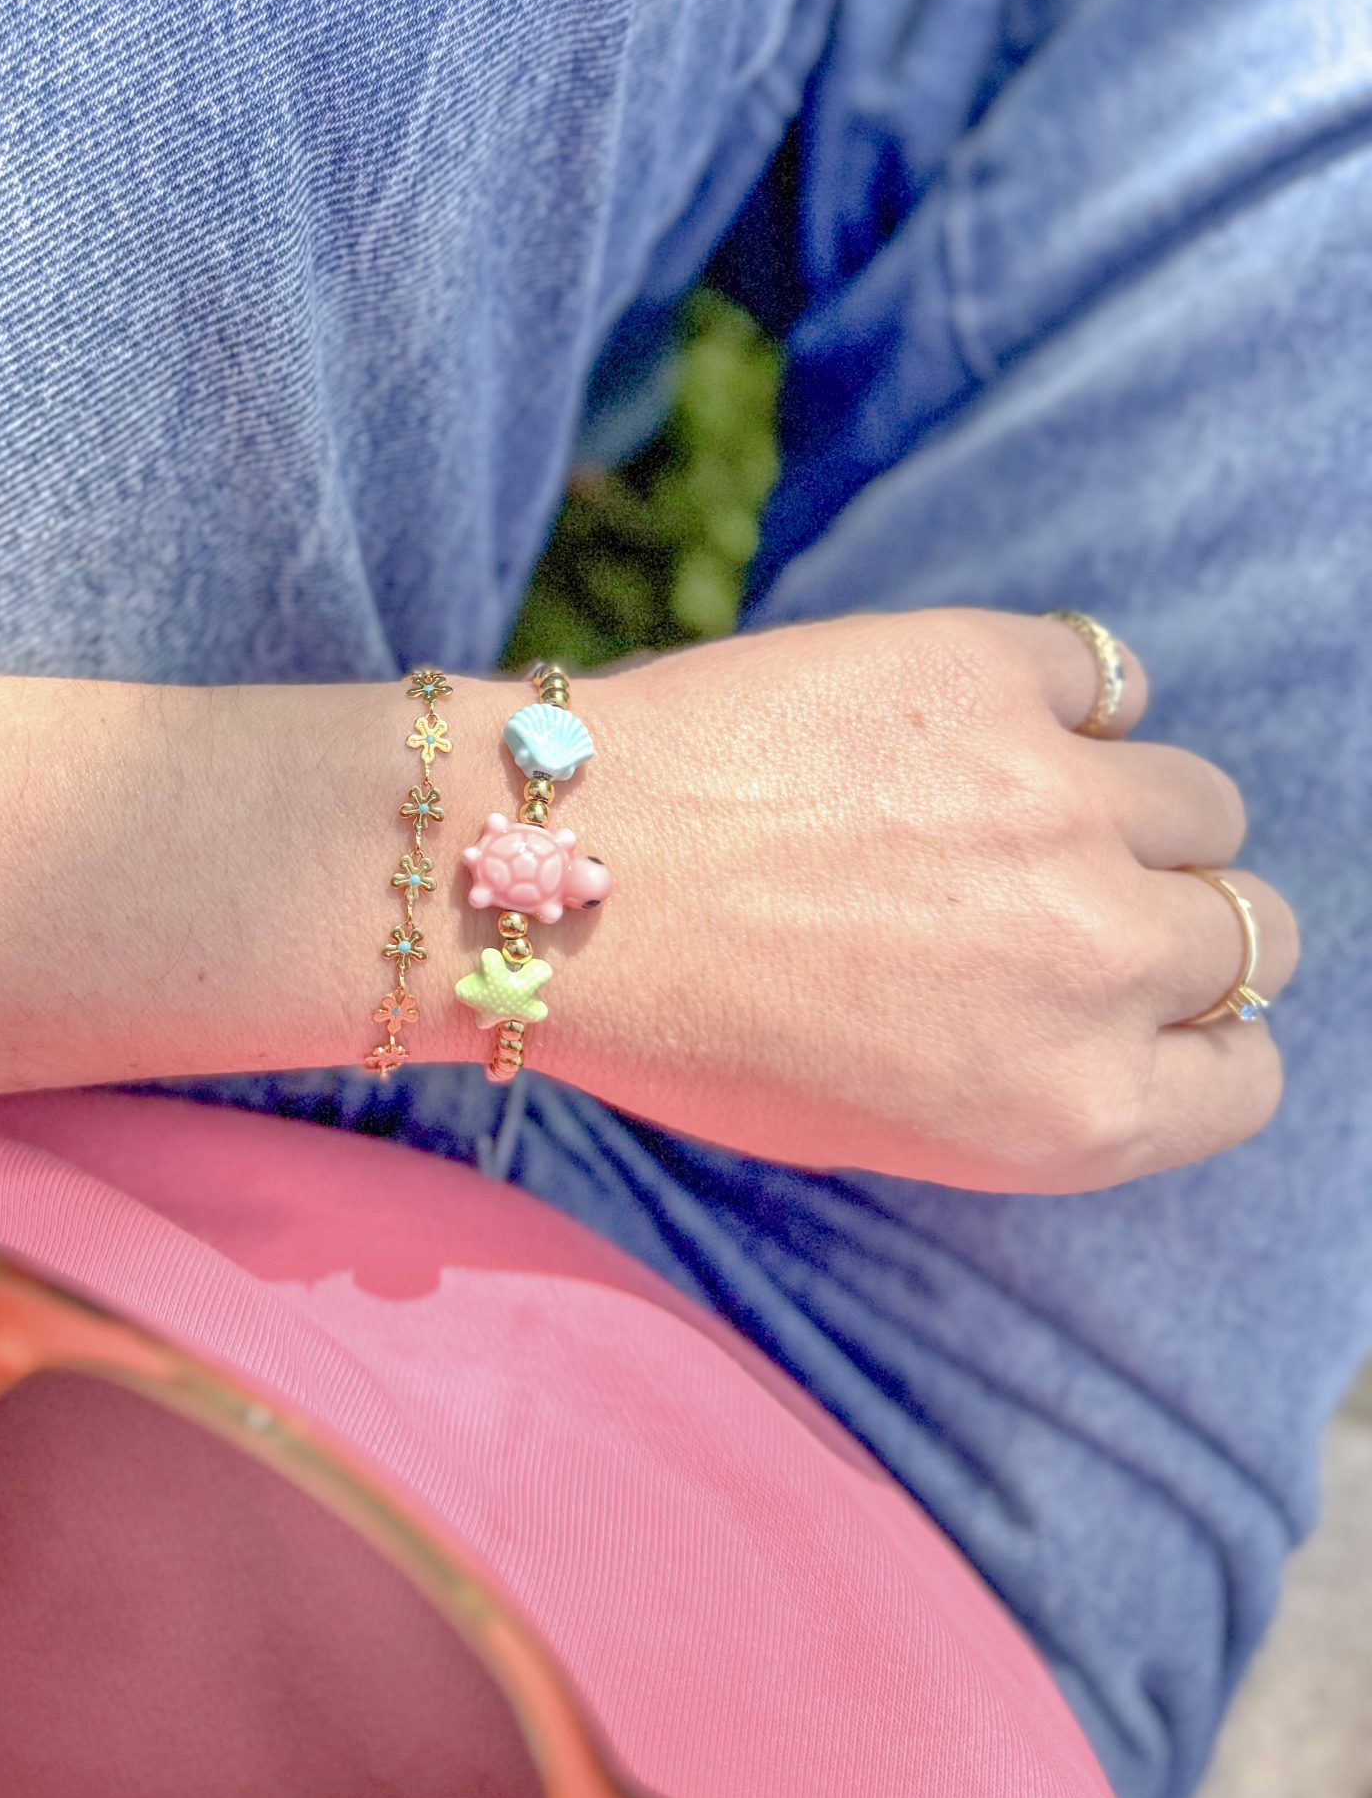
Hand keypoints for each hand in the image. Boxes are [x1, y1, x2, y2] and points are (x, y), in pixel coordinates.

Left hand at [556, 610, 1297, 1191]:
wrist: (551, 874)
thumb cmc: (685, 1021)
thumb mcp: (878, 1125)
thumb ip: (1029, 1076)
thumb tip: (1113, 1002)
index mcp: (1076, 1111)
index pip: (1245, 1074)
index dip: (1191, 1034)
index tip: (1133, 1003)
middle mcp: (1101, 963)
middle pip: (1242, 931)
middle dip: (1165, 923)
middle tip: (1051, 901)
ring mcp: (1060, 806)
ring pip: (1198, 803)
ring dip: (1128, 808)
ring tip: (1007, 807)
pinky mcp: (995, 672)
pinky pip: (1107, 675)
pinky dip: (1063, 696)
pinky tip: (969, 721)